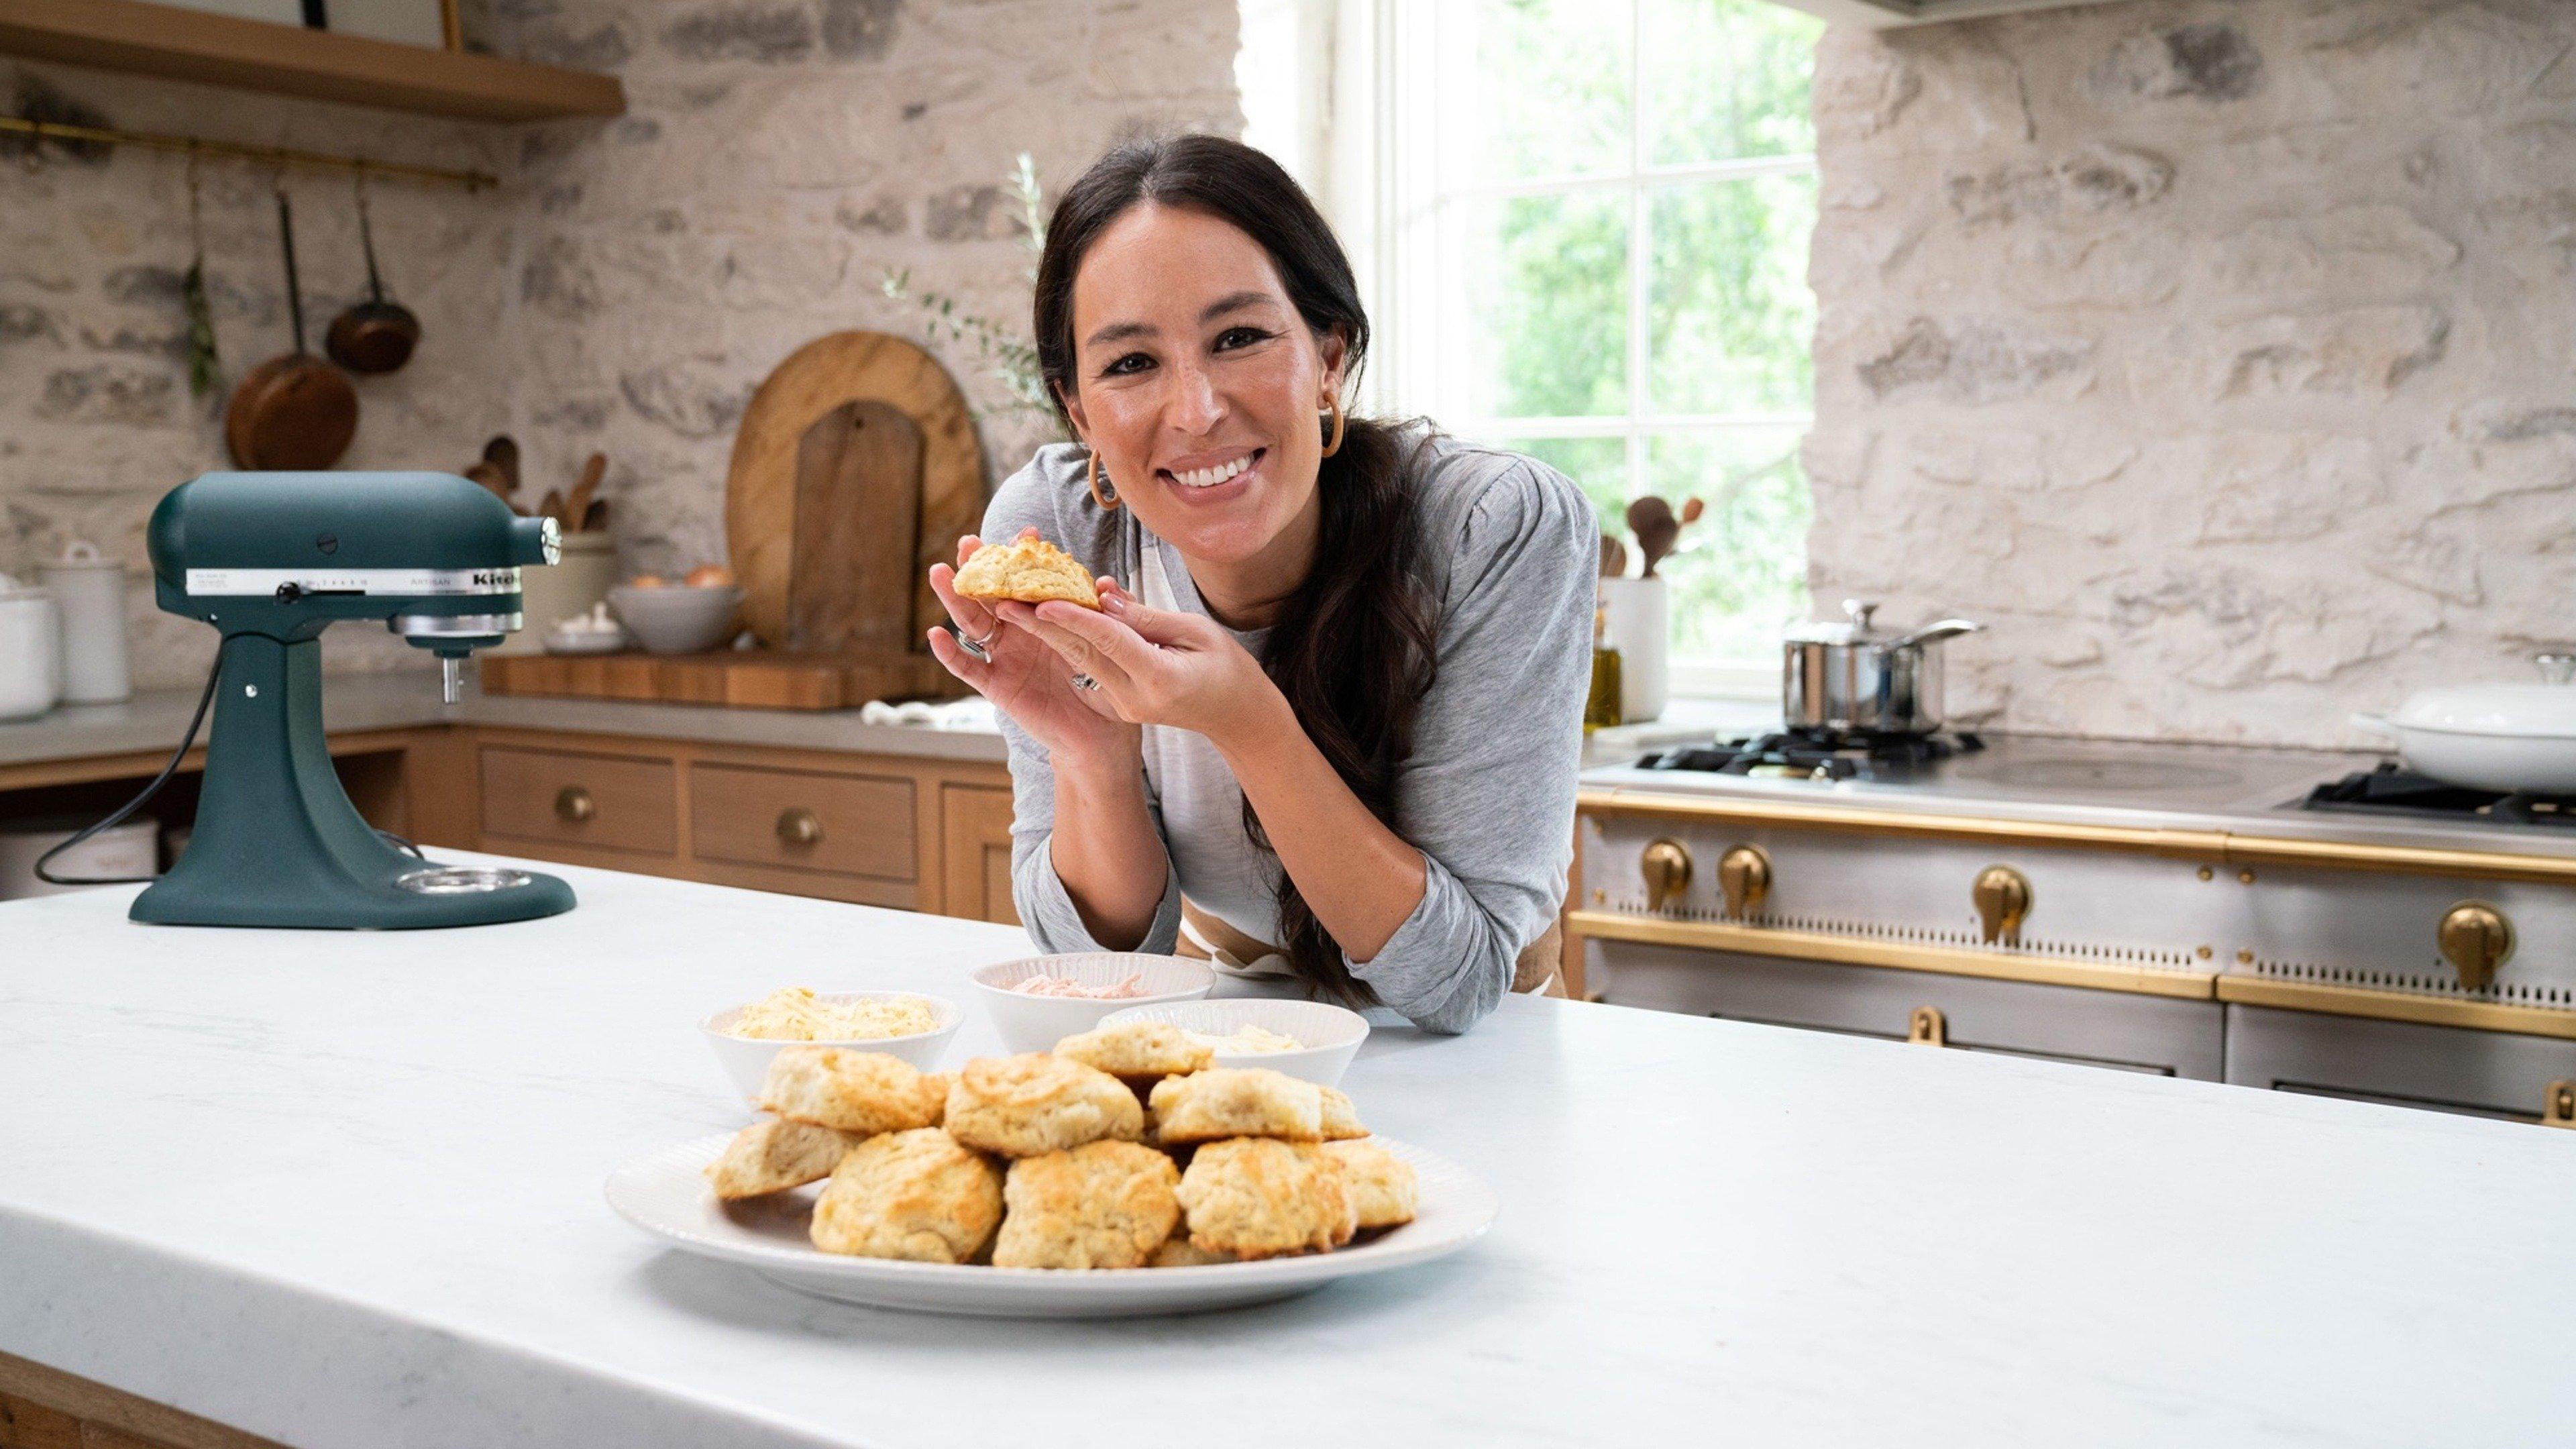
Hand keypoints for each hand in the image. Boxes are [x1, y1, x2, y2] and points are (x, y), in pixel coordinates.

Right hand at [927, 530, 1135, 772]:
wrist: (1100, 734)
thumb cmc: (1104, 685)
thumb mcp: (1106, 644)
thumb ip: (1103, 615)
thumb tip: (1107, 585)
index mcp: (1043, 617)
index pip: (1028, 580)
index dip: (1025, 557)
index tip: (1028, 534)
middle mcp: (1019, 632)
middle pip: (991, 594)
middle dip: (980, 567)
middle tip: (969, 542)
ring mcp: (1004, 657)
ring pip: (972, 623)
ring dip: (954, 598)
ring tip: (941, 572)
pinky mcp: (997, 686)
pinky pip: (969, 668)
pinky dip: (950, 653)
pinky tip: (935, 634)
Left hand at [993, 587, 1283, 752]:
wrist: (1237, 718)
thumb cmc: (1228, 669)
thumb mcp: (1197, 633)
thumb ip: (1147, 617)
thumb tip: (1103, 595)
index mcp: (1160, 681)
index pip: (1110, 643)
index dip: (1076, 619)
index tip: (1043, 601)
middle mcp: (1135, 698)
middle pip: (1083, 654)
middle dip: (1040, 625)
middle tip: (1003, 599)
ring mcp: (1125, 705)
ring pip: (1081, 660)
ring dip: (1045, 631)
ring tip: (1010, 603)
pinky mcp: (1120, 704)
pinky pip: (1092, 667)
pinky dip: (1070, 641)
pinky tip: (1044, 620)